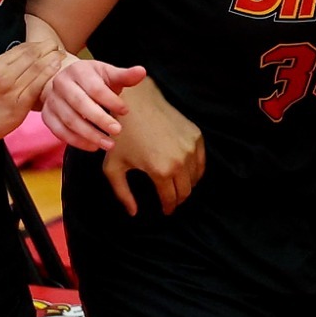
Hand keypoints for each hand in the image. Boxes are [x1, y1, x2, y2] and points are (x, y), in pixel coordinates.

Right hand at [41, 55, 146, 151]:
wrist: (65, 82)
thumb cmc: (91, 79)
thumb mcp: (107, 73)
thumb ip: (125, 76)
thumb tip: (141, 71)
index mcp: (78, 71)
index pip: (94, 87)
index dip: (110, 100)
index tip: (125, 111)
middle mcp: (61, 84)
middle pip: (80, 104)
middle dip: (100, 119)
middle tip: (117, 131)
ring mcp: (52, 100)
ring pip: (69, 120)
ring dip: (90, 135)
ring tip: (108, 144)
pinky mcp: (47, 115)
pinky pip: (59, 131)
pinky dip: (76, 141)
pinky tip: (93, 146)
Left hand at [99, 78, 206, 215]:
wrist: (137, 103)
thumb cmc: (121, 135)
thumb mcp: (113, 167)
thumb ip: (122, 194)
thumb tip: (133, 212)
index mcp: (161, 171)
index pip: (171, 199)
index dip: (168, 208)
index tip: (165, 211)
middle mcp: (181, 161)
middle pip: (186, 191)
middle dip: (179, 199)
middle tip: (172, 201)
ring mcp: (191, 147)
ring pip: (196, 178)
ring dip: (188, 186)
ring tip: (178, 187)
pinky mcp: (196, 136)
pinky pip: (201, 161)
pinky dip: (196, 170)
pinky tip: (185, 172)